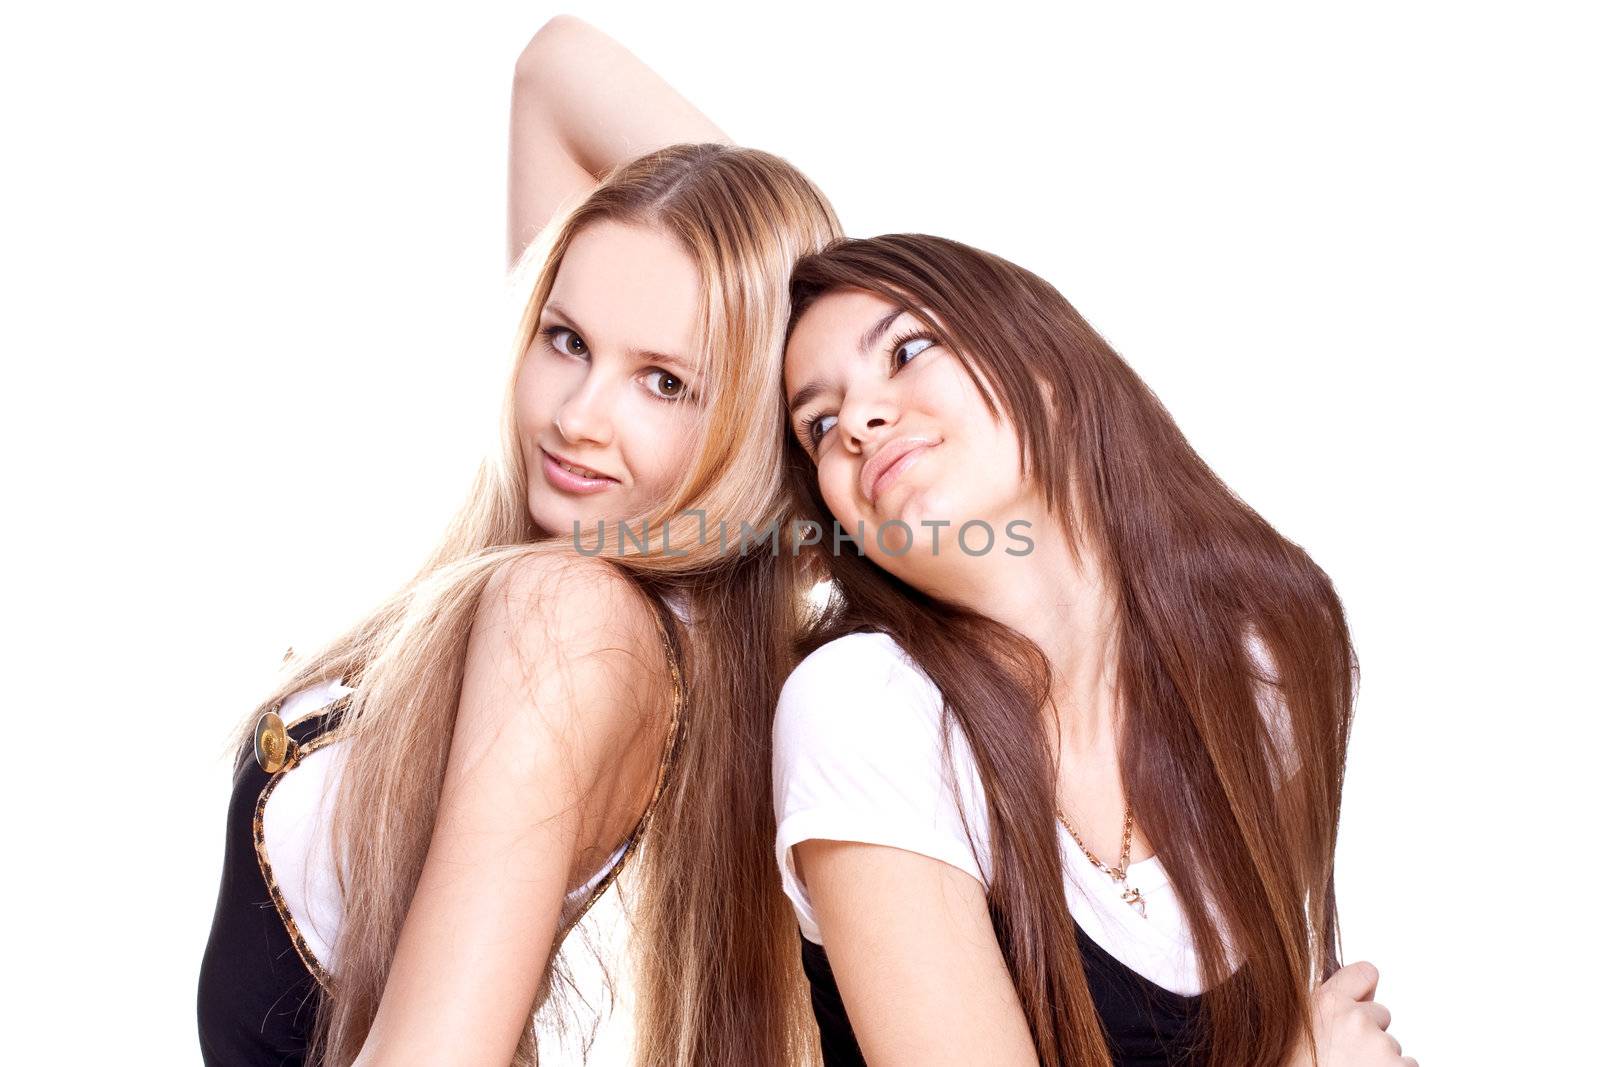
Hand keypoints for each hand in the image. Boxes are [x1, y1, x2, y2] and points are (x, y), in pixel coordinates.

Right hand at [1287, 961, 1417, 1066]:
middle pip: (1380, 1015)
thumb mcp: (1299, 1032)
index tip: (1361, 1002)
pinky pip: (1408, 1065)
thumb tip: (1356, 1002)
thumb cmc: (1295, 1064)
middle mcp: (1356, 1019)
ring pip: (1393, 1046)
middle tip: (1346, 1058)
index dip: (1364, 990)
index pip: (1365, 973)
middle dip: (1370, 1034)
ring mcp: (1381, 1046)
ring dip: (1381, 1060)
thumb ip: (1326, 1013)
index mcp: (1325, 1004)